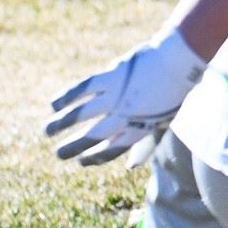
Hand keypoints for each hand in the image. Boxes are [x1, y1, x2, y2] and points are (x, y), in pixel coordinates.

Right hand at [44, 27, 208, 165]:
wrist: (179, 61)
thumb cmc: (172, 92)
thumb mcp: (162, 123)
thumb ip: (144, 144)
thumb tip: (131, 166)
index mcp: (140, 128)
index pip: (113, 150)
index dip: (96, 157)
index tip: (81, 161)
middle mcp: (126, 115)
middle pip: (93, 136)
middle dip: (73, 147)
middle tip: (58, 154)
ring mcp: (117, 95)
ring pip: (82, 113)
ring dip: (62, 123)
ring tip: (47, 131)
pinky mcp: (111, 76)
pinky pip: (83, 88)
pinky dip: (67, 97)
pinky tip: (53, 105)